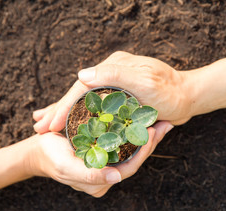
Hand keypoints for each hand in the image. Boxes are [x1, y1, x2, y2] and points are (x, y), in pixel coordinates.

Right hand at [27, 121, 171, 196]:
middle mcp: (108, 172)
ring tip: (159, 118)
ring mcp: (107, 159)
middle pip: (134, 157)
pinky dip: (132, 127)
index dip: (143, 152)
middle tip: (164, 123)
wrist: (39, 149)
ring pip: (131, 147)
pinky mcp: (104, 146)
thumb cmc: (51, 159)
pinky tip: (141, 115)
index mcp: (102, 181)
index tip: (153, 132)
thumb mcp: (67, 167)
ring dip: (144, 132)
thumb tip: (116, 178)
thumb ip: (89, 175)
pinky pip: (122, 138)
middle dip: (149, 141)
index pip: (129, 168)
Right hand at [33, 51, 192, 133]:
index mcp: (111, 68)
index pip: (80, 89)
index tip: (48, 125)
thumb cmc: (170, 91)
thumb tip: (81, 75)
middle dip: (57, 111)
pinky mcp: (117, 96)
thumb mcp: (145, 81)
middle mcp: (109, 74)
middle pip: (77, 95)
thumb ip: (114, 75)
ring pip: (82, 101)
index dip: (63, 107)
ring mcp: (112, 85)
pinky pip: (93, 106)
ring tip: (44, 125)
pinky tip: (68, 123)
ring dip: (63, 114)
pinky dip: (79, 115)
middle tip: (37, 128)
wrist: (187, 96)